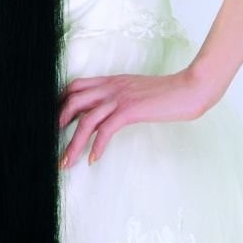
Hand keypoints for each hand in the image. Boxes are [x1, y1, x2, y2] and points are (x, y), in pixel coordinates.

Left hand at [57, 68, 216, 167]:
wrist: (191, 88)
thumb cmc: (168, 94)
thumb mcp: (137, 93)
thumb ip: (120, 100)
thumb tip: (106, 116)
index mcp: (111, 81)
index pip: (75, 86)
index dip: (61, 103)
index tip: (54, 123)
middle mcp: (111, 87)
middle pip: (73, 101)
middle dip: (58, 123)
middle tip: (51, 143)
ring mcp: (120, 97)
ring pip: (85, 120)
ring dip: (73, 143)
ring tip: (66, 162)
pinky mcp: (131, 110)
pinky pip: (106, 129)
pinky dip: (97, 146)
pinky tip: (94, 159)